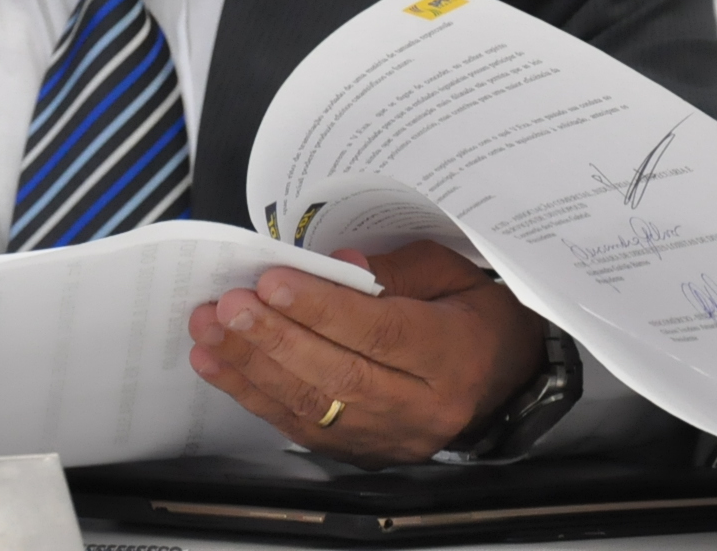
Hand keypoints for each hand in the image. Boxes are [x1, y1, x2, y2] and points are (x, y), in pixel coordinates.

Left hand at [188, 240, 544, 466]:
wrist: (506, 378)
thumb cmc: (477, 316)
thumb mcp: (453, 273)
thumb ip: (396, 269)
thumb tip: (335, 266)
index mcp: (453, 354)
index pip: (380, 334)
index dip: (322, 310)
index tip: (272, 282)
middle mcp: (423, 405)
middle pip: (339, 377)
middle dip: (275, 339)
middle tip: (229, 306)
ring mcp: (390, 436)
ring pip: (313, 408)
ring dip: (252, 367)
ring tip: (210, 331)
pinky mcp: (362, 450)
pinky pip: (301, 427)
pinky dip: (254, 395)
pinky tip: (221, 366)